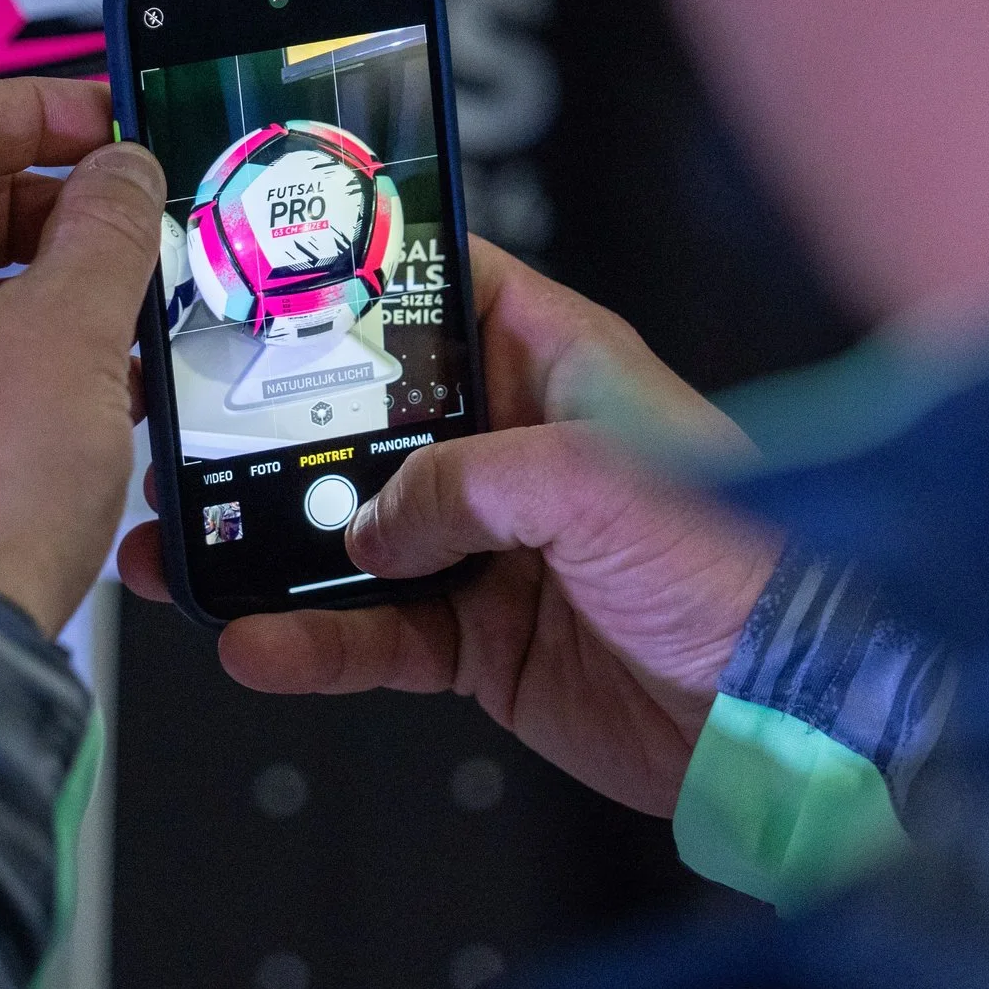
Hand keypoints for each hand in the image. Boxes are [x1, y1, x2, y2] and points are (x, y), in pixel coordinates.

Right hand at [118, 238, 782, 815]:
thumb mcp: (600, 481)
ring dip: (265, 546)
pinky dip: (308, 641)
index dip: (356, 277)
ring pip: (346, 534)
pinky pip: (371, 634)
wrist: (803, 718)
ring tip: (185, 548)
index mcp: (556, 367)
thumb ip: (466, 481)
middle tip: (188, 428)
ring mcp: (490, 548)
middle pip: (363, 419)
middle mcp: (514, 448)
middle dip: (272, 428)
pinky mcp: (480, 641)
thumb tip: (371, 521)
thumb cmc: (755, 565)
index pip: (438, 289)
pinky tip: (258, 642)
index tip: (265, 270)